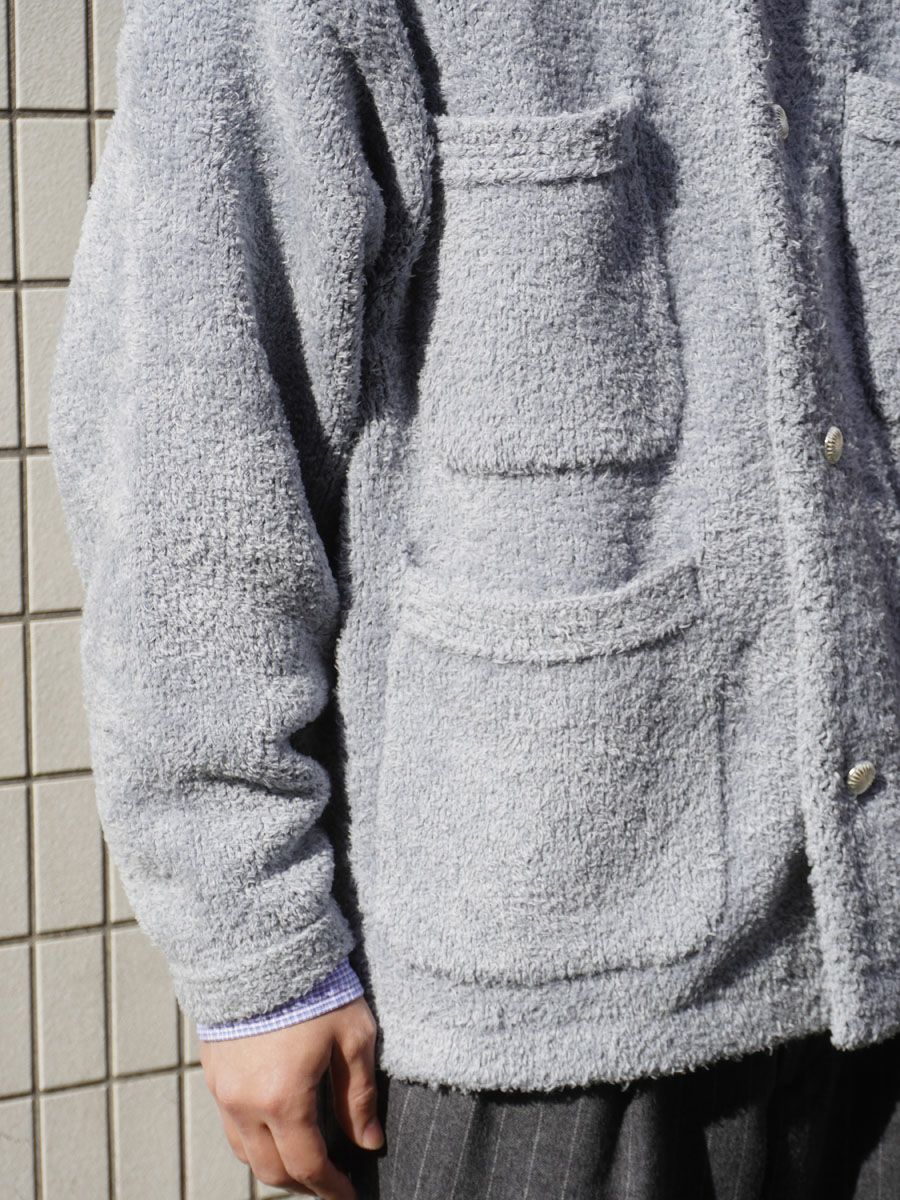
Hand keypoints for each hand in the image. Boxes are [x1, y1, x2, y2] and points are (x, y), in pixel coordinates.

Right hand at [198, 997, 382, 1197]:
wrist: (260, 945)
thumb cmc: (315, 988)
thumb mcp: (352, 1037)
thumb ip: (360, 1095)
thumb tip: (369, 1142)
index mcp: (284, 1100)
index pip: (308, 1166)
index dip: (331, 1188)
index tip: (348, 1195)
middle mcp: (246, 1105)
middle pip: (271, 1169)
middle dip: (303, 1183)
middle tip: (329, 1179)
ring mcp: (224, 1090)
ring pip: (245, 1151)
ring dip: (275, 1163)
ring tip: (304, 1156)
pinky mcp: (214, 1071)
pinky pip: (230, 1123)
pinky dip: (254, 1137)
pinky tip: (277, 1123)